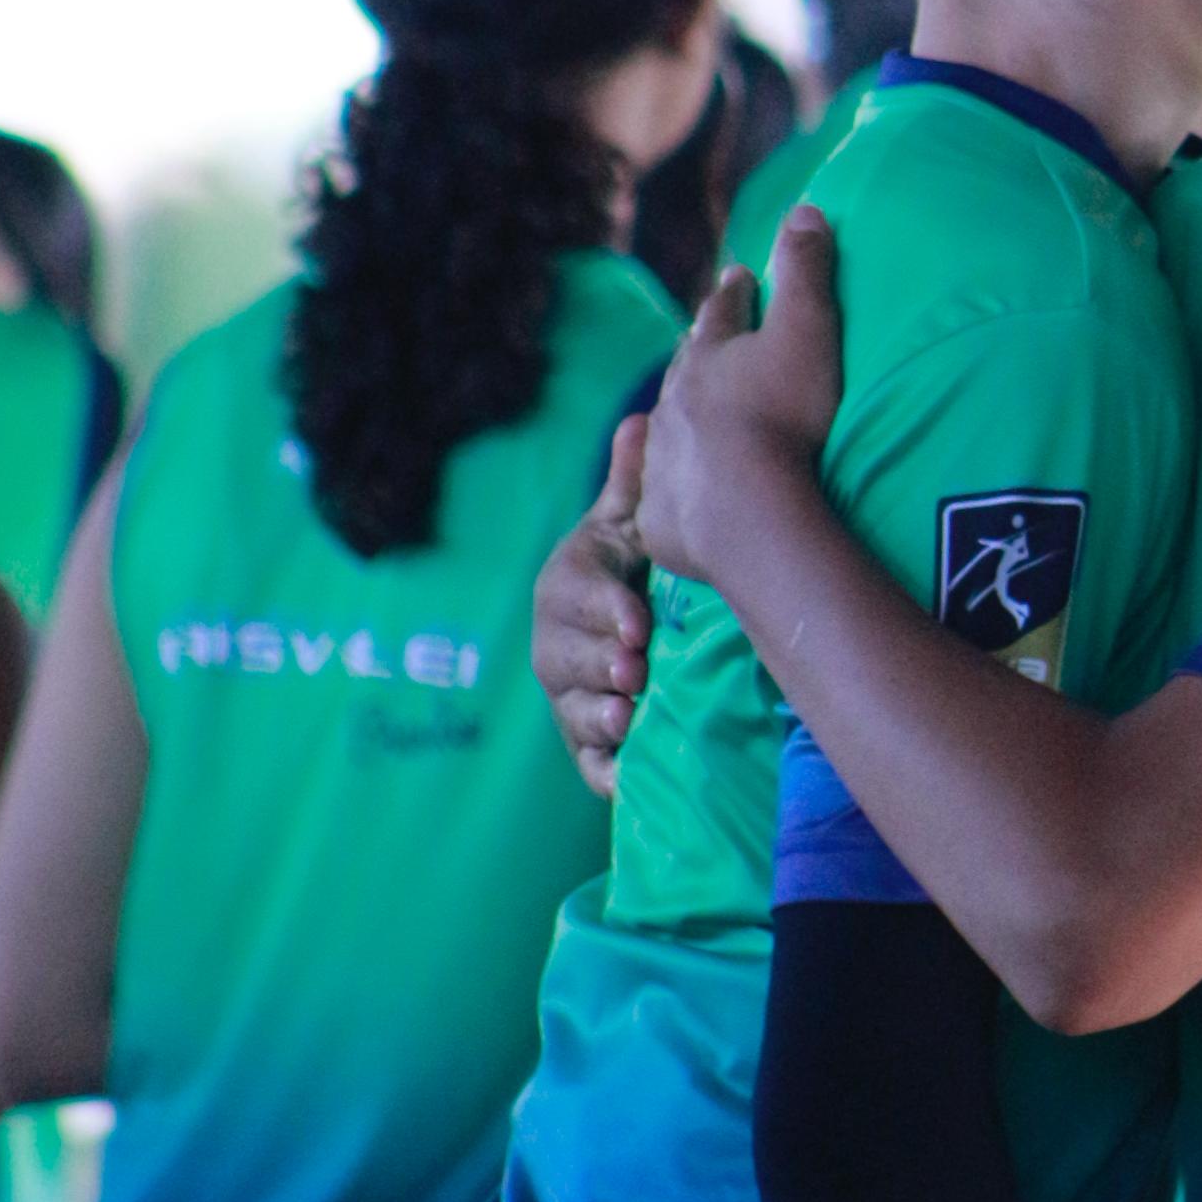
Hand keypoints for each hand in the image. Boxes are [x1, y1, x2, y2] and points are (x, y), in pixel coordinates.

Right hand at [532, 418, 653, 801]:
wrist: (642, 625)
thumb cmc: (640, 565)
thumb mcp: (636, 526)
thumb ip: (636, 484)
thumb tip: (645, 421)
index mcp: (566, 586)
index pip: (573, 595)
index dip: (602, 610)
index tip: (637, 623)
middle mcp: (557, 642)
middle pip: (562, 658)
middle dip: (596, 665)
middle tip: (634, 673)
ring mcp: (569, 694)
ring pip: (570, 708)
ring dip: (595, 716)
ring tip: (628, 718)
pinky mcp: (587, 741)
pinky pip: (586, 762)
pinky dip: (603, 772)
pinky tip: (624, 781)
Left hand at [636, 213, 845, 597]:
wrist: (743, 510)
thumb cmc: (782, 416)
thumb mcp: (807, 331)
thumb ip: (806, 270)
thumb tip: (805, 208)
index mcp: (707, 358)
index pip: (721, 313)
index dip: (733, 293)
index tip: (737, 275)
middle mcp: (673, 404)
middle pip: (685, 369)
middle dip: (698, 353)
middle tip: (703, 340)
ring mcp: (663, 462)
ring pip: (666, 430)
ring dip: (681, 420)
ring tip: (689, 417)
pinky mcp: (662, 520)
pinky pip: (666, 498)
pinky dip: (675, 489)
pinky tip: (679, 494)